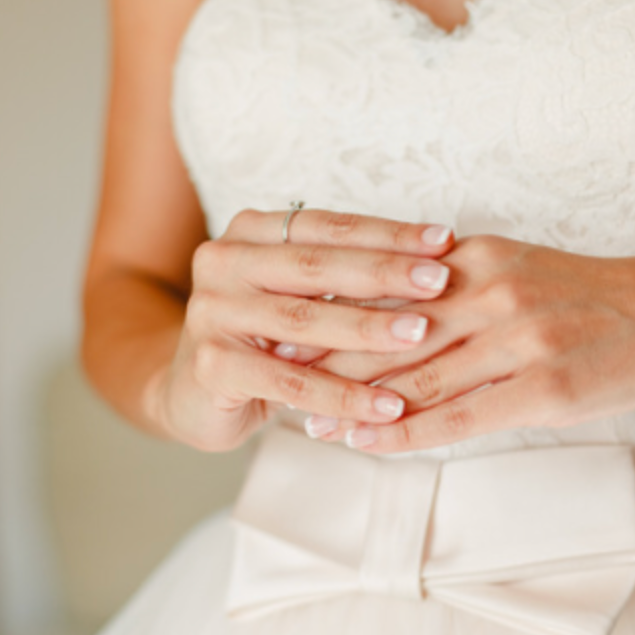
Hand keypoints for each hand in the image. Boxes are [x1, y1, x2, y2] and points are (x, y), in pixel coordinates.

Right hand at [150, 207, 454, 451]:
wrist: (190, 391)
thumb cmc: (263, 338)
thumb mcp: (298, 294)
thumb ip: (345, 275)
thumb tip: (436, 259)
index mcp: (251, 232)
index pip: (329, 227)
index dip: (388, 233)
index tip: (444, 240)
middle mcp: (224, 260)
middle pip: (317, 265)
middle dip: (385, 273)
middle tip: (440, 281)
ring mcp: (212, 311)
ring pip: (305, 321)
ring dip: (369, 330)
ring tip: (422, 336)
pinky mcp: (212, 365)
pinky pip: (290, 381)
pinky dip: (343, 396)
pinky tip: (386, 407)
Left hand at [301, 236, 634, 452]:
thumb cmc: (592, 295)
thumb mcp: (519, 267)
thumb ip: (458, 281)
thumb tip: (395, 306)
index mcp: (476, 256)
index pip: (384, 285)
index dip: (328, 307)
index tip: (280, 323)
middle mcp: (487, 289)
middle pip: (385, 330)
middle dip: (324, 356)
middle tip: (271, 374)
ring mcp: (516, 338)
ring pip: (414, 376)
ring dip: (353, 405)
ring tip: (307, 422)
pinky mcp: (542, 386)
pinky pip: (459, 416)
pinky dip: (406, 433)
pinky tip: (368, 446)